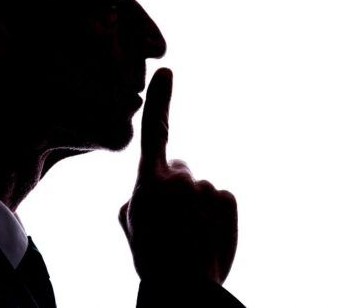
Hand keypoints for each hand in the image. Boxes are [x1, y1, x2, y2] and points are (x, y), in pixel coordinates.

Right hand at [119, 68, 237, 284]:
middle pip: (181, 171)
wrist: (184, 288)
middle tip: (173, 225)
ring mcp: (204, 187)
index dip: (160, 99)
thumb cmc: (152, 259)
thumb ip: (139, 196)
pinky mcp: (227, 199)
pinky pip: (221, 200)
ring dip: (198, 208)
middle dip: (179, 189)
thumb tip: (153, 188)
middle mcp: (178, 177)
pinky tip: (209, 237)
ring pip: (202, 189)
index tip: (167, 71)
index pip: (154, 131)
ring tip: (190, 239)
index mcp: (149, 181)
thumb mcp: (131, 225)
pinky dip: (218, 215)